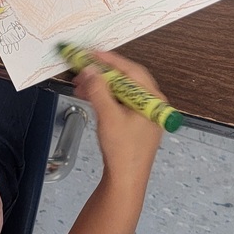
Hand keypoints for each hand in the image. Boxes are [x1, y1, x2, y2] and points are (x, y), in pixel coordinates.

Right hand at [73, 50, 163, 204]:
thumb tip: (90, 70)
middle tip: (83, 67)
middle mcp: (151, 104)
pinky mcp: (135, 122)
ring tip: (81, 84)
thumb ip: (99, 90)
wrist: (126, 180)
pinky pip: (119, 101)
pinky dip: (104, 96)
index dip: (110, 60)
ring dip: (100, 84)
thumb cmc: (124, 153)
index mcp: (152, 100)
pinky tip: (89, 96)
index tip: (91, 53)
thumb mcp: (109, 117)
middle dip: (102, 72)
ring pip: (120, 90)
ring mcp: (143, 113)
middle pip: (126, 79)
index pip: (131, 70)